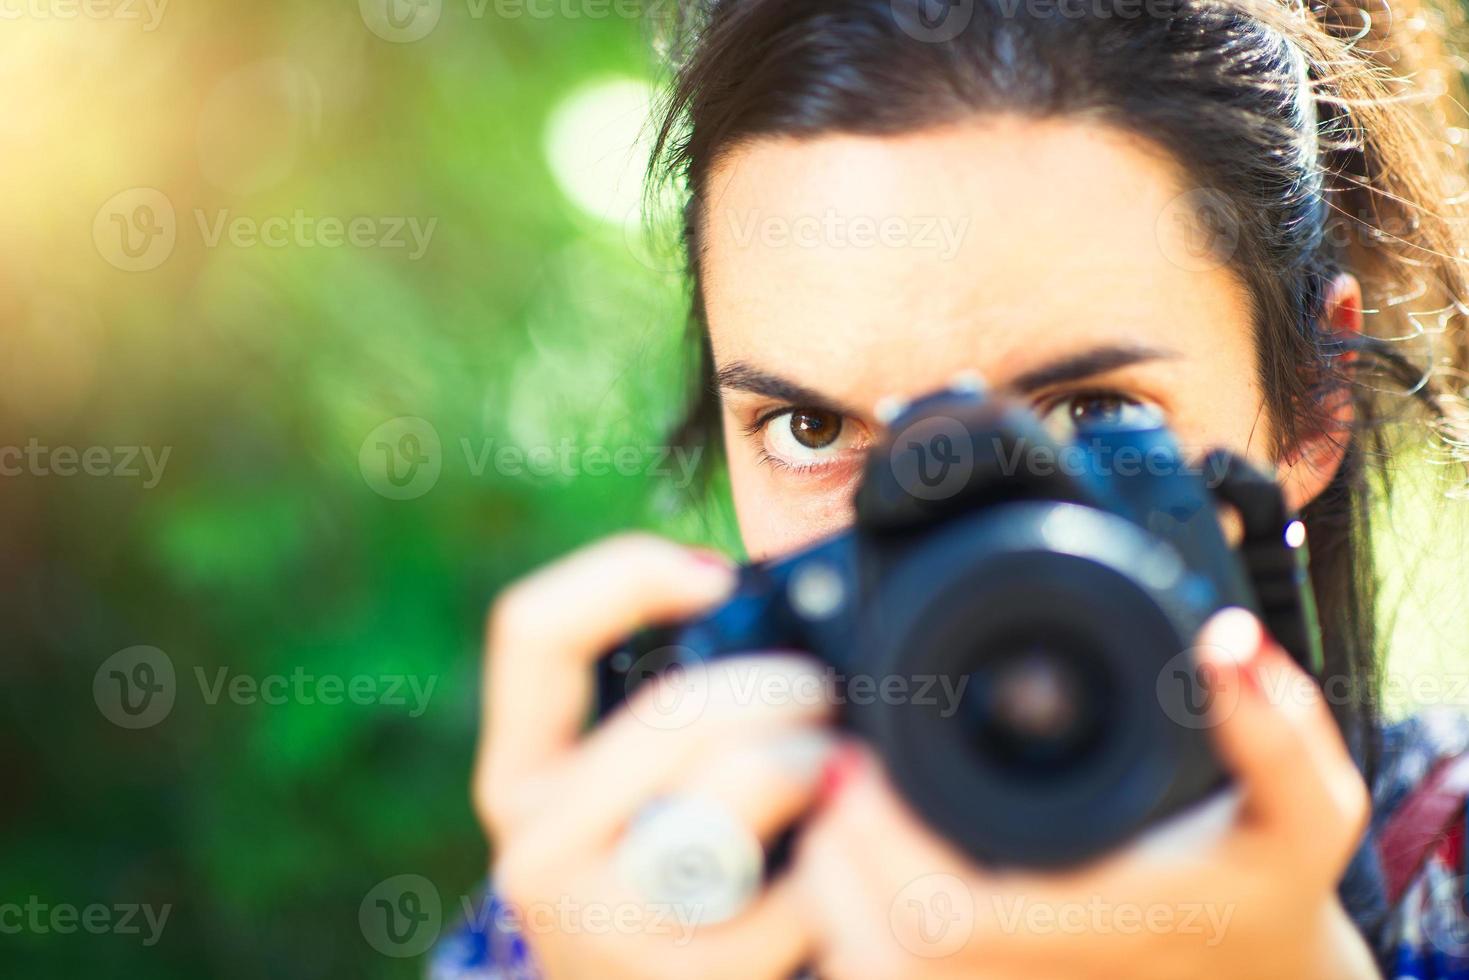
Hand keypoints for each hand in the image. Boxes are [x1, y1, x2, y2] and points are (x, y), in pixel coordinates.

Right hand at [475, 533, 837, 979]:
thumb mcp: (623, 790)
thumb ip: (660, 708)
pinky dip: (838, 864)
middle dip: (779, 685)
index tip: (714, 579)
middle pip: (678, 711)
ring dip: (811, 762)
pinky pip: (799, 889)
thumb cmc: (657, 878)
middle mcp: (539, 848)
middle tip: (818, 692)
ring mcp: (606, 923)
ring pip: (743, 786)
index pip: (533, 632)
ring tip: (833, 765)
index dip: (627, 573)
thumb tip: (764, 608)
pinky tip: (836, 860)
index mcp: (520, 776)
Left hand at [792, 608, 1377, 979]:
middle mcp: (1047, 979)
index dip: (879, 848)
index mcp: (1105, 934)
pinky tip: (855, 869)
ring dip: (833, 898)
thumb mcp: (1306, 813)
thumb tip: (1224, 640)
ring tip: (834, 815)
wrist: (1263, 977)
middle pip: (885, 958)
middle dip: (833, 863)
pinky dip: (851, 928)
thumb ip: (1275, 730)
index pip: (948, 920)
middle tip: (830, 777)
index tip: (858, 765)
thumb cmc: (1267, 888)